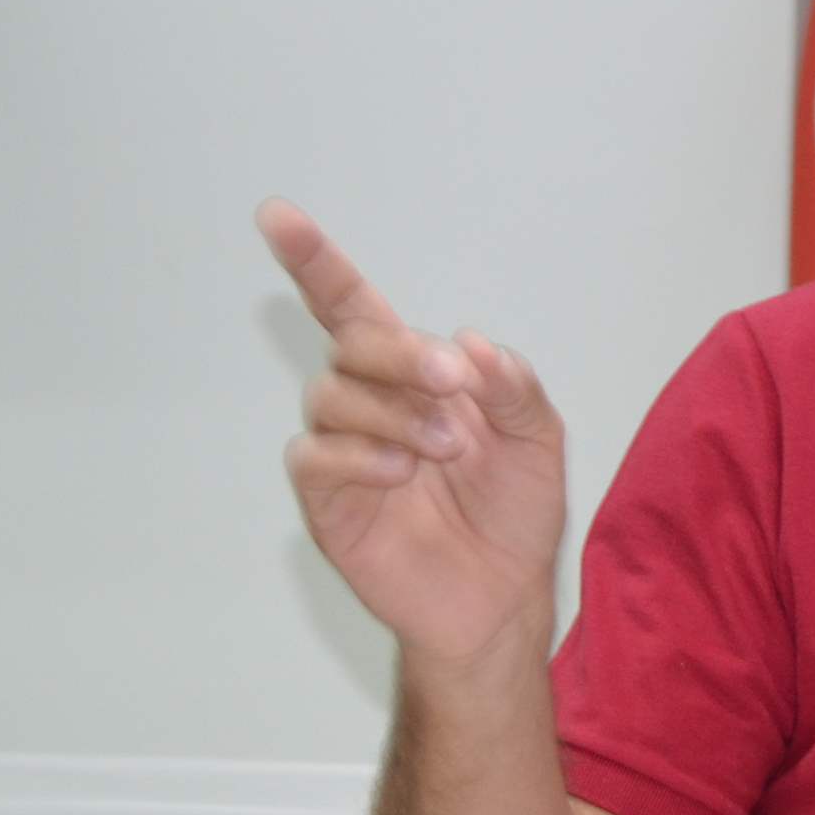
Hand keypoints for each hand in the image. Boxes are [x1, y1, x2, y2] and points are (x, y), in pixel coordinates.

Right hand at [260, 199, 566, 665]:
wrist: (503, 598)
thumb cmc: (513, 513)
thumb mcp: (538, 438)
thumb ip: (514, 385)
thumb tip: (469, 342)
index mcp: (412, 376)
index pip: (351, 306)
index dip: (315, 262)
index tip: (277, 216)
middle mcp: (368, 403)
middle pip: (350, 342)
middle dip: (401, 352)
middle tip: (454, 383)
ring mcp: (342, 452)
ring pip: (333, 395)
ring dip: (395, 410)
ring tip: (447, 449)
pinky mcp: (327, 502)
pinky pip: (314, 455)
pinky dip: (360, 452)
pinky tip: (403, 470)